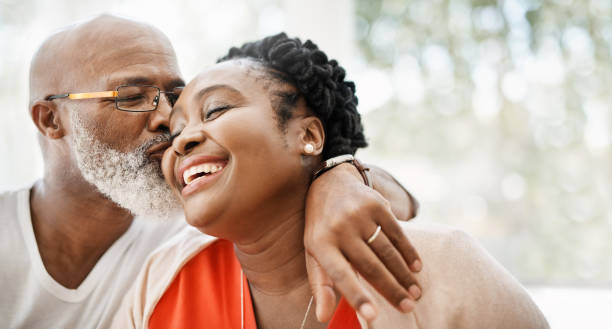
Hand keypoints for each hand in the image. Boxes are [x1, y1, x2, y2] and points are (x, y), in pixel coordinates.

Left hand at [304, 163, 421, 322]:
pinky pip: (397, 233)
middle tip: (407, 308)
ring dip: (404, 274)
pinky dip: (408, 251)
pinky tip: (416, 267)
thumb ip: (321, 285)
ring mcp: (358, 215)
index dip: (357, 296)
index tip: (372, 316)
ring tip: (415, 293)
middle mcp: (339, 228)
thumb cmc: (322, 227)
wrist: (330, 182)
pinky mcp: (376, 204)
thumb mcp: (313, 253)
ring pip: (387, 251)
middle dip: (392, 290)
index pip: (340, 275)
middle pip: (370, 266)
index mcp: (320, 244)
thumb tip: (324, 317)